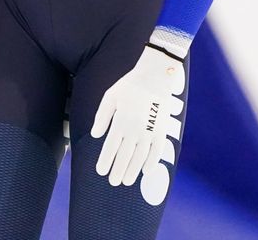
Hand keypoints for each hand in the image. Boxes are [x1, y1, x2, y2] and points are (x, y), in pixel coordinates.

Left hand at [90, 46, 184, 186]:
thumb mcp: (110, 97)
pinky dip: (152, 162)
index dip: (105, 161)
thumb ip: (102, 117)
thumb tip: (95, 135)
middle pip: (124, 155)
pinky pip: (157, 151)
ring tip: (127, 182)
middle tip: (113, 182)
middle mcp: (135, 129)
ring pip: (140, 157)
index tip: (100, 171)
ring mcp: (150, 131)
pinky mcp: (162, 130)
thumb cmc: (129, 85)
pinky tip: (146, 171)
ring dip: (133, 171)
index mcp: (120, 121)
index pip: (110, 147)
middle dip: (117, 171)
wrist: (155, 76)